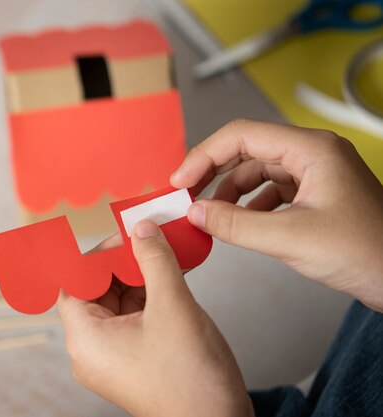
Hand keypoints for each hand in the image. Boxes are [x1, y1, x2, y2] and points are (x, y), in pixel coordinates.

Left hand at [58, 221, 252, 416]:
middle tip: (151, 240)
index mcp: (86, 339)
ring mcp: (112, 357)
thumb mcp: (173, 307)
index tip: (125, 238)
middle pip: (97, 290)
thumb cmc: (191, 381)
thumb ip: (155, 261)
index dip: (98, 255)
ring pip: (118, 302)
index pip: (75, 282)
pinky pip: (133, 318)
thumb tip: (143, 229)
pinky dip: (150, 296)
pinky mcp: (133, 359)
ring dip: (141, 277)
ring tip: (166, 254)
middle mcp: (91, 350)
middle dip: (124, 262)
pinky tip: (172, 276)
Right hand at [171, 119, 382, 311]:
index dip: (204, 155)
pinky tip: (240, 222)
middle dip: (213, 171)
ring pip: (257, 171)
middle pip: (247, 149)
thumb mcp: (290, 238)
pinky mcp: (315, 194)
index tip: (181, 181)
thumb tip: (196, 211)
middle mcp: (312, 154)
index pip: (242, 135)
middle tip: (186, 193)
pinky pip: (271, 190)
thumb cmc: (368, 252)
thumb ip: (236, 224)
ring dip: (229, 191)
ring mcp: (315, 173)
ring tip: (210, 213)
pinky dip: (249, 204)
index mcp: (311, 149)